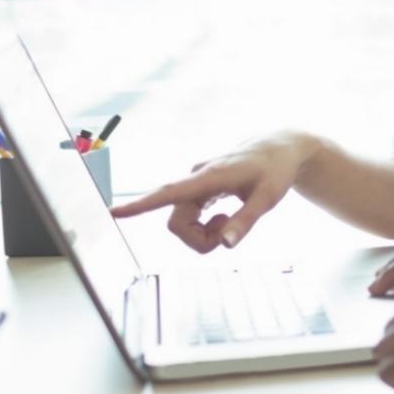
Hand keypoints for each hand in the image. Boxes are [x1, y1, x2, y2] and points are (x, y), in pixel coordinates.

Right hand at [109, 131, 314, 252]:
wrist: (279, 148)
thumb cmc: (276, 170)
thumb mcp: (268, 199)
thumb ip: (246, 221)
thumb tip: (226, 246)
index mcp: (210, 177)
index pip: (169, 193)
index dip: (141, 204)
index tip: (114, 212)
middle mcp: (196, 178)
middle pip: (177, 223)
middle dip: (200, 240)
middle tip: (231, 235)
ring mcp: (196, 183)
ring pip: (183, 222)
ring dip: (205, 234)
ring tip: (232, 222)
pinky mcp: (199, 188)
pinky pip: (190, 216)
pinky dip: (206, 227)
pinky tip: (225, 217)